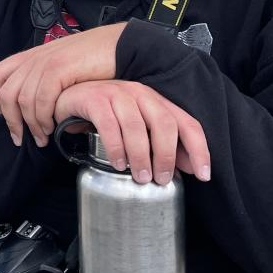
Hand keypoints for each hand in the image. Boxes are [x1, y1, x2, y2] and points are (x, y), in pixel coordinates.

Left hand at [0, 23, 124, 146]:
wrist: (116, 45)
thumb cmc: (92, 60)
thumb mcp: (60, 66)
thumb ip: (43, 80)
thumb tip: (32, 106)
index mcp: (30, 56)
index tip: (8, 118)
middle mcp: (33, 58)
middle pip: (6, 93)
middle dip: (11, 121)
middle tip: (20, 139)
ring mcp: (44, 62)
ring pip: (23, 100)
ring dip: (31, 125)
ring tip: (42, 138)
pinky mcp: (58, 69)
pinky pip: (41, 99)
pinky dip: (43, 118)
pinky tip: (52, 127)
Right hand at [54, 80, 211, 184]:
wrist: (69, 98)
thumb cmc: (107, 116)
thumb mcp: (138, 128)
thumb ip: (161, 144)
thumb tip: (189, 166)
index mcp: (156, 101)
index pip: (187, 123)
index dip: (199, 149)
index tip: (203, 175)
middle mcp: (140, 93)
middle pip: (164, 123)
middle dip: (166, 155)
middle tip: (161, 179)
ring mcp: (116, 94)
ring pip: (136, 125)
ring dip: (141, 155)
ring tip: (140, 176)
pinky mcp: (94, 99)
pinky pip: (109, 125)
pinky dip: (116, 147)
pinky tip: (118, 164)